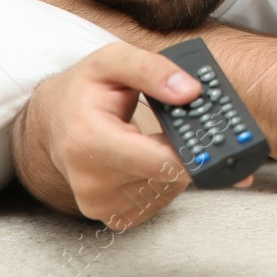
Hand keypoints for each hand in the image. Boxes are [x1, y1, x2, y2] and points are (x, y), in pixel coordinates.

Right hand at [21, 42, 252, 228]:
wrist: (54, 122)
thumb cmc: (84, 90)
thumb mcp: (113, 61)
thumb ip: (152, 69)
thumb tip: (191, 90)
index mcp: (88, 140)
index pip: (156, 160)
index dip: (194, 154)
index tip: (222, 143)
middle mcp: (90, 180)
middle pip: (168, 176)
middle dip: (194, 153)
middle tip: (210, 132)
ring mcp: (100, 204)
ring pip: (169, 190)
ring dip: (181, 166)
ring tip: (173, 139)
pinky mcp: (112, 216)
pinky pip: (159, 201)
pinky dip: (169, 180)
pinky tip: (160, 158)